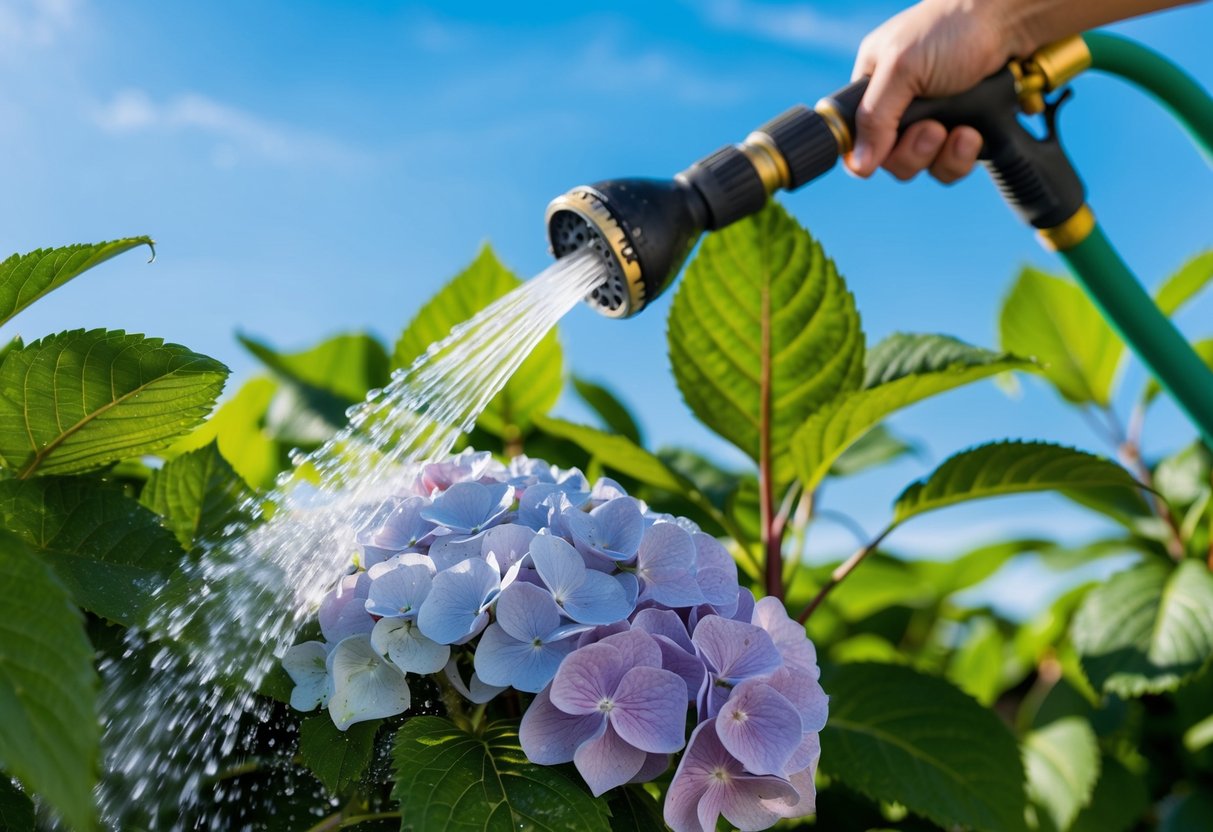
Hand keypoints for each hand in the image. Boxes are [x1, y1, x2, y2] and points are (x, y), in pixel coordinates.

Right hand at [847, 0, 1025, 183]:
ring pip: (924, 167)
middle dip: (914, 152)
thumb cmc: (952, 27)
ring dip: (941, 156)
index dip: (870, 153)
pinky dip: (963, 156)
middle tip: (933, 129)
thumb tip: (858, 165)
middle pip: (891, 160)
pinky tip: (974, 133)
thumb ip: (874, 117)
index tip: (889, 148)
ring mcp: (935, 120)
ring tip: (961, 130)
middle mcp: (901, 107)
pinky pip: (951, 165)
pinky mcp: (964, 130)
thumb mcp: (900, 68)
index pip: (857, 139)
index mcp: (874, 86)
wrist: (1013, 18)